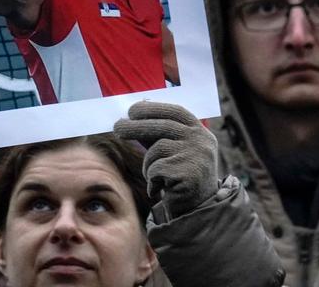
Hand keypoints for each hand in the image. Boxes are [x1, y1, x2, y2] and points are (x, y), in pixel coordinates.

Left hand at [114, 101, 219, 219]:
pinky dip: (152, 180)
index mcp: (200, 131)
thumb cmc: (179, 176)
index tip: (132, 110)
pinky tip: (161, 189)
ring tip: (154, 177)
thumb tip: (134, 113)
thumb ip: (157, 133)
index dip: (153, 108)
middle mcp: (202, 141)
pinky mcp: (188, 174)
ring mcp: (197, 156)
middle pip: (162, 126)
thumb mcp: (171, 150)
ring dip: (148, 164)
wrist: (196, 210)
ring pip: (157, 150)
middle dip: (136, 126)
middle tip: (117, 127)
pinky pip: (156, 170)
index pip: (176, 111)